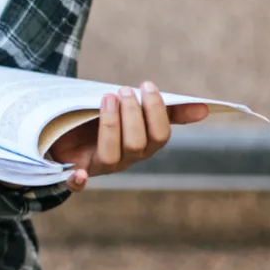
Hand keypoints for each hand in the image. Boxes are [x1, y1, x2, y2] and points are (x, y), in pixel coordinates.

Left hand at [47, 81, 209, 192]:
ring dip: (111, 126)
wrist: (64, 132)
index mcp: (142, 145)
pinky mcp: (74, 170)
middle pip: (136, 145)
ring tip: (107, 98)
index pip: (159, 136)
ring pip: (111, 156)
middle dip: (133, 116)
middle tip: (124, 90)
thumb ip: (165, 112)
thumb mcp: (133, 112)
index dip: (156, 112)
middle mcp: (124, 159)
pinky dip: (78, 181)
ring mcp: (99, 166)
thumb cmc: (106, 120)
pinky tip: (79, 173)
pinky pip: (77, 183)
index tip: (147, 85)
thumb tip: (204, 109)